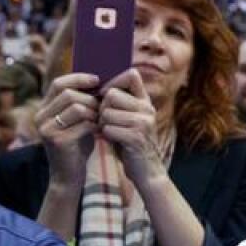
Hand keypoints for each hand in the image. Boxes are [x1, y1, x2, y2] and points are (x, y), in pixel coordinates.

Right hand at [37, 72, 100, 187]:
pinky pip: (83, 123)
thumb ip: (80, 103)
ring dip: (94, 112)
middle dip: (90, 99)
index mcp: (44, 109)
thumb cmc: (77, 146)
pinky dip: (95, 126)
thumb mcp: (76, 121)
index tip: (97, 79)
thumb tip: (97, 79)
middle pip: (69, 93)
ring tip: (101, 121)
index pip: (59, 83)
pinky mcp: (57, 140)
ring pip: (77, 107)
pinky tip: (100, 132)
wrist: (68, 176)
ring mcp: (47, 129)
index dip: (79, 78)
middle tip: (102, 109)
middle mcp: (40, 117)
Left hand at [98, 69, 166, 189]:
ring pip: (107, 112)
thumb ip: (121, 103)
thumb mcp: (131, 119)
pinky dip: (105, 135)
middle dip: (102, 107)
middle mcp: (147, 109)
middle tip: (104, 120)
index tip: (104, 94)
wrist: (147, 170)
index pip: (131, 75)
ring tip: (108, 131)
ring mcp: (143, 123)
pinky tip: (110, 140)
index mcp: (146, 101)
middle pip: (112, 94)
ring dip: (102, 123)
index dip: (114, 80)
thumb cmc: (132, 143)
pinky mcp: (136, 137)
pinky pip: (108, 128)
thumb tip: (99, 86)